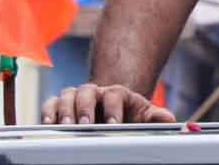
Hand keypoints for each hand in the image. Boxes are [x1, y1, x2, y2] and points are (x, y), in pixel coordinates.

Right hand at [40, 83, 175, 124]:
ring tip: (67, 127)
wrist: (109, 111)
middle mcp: (94, 92)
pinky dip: (47, 112)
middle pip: (87, 92)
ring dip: (65, 111)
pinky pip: (49, 104)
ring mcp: (74, 97)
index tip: (113, 124)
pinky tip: (48, 124)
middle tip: (85, 124)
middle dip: (85, 108)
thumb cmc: (126, 114)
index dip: (113, 109)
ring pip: (66, 96)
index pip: (114, 95)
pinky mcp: (57, 106)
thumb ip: (155, 116)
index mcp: (116, 93)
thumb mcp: (143, 115)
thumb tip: (171, 120)